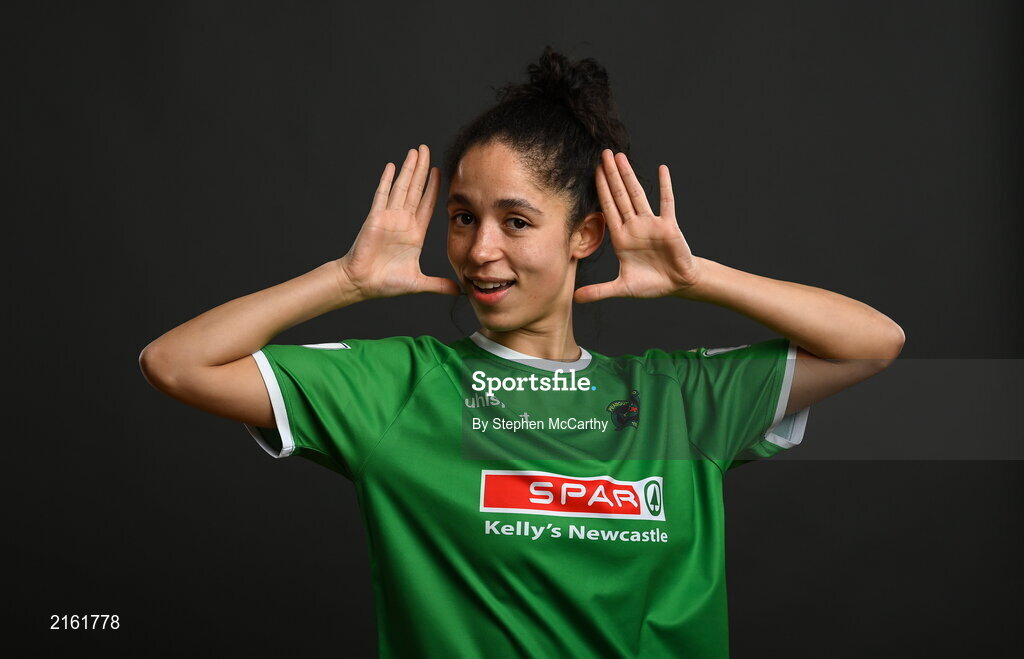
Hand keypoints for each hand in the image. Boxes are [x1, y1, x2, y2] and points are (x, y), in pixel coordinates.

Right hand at [337, 145, 459, 299]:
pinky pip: (382, 195)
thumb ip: (439, 285)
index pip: (427, 205)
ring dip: (409, 169)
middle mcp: (403, 222)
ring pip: (401, 187)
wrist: (361, 284)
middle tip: (427, 151)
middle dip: (422, 170)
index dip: (434, 188)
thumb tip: (460, 291)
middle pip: (416, 189)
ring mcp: (389, 218)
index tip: (441, 172)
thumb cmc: (386, 283)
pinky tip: (392, 166)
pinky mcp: (375, 218)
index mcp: (414, 234)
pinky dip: (387, 180)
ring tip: (415, 151)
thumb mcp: (419, 283)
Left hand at [574, 149, 702, 302]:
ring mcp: (651, 225)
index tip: (593, 172)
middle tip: (603, 153)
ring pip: (637, 195)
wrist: (677, 284)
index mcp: (621, 238)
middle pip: (619, 196)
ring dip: (629, 176)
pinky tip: (661, 169)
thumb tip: (575, 299)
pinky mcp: (668, 227)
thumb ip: (599, 291)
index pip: (607, 209)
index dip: (600, 191)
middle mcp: (634, 227)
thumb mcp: (622, 288)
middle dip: (611, 175)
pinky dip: (665, 187)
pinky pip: (666, 203)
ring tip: (621, 156)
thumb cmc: (651, 283)